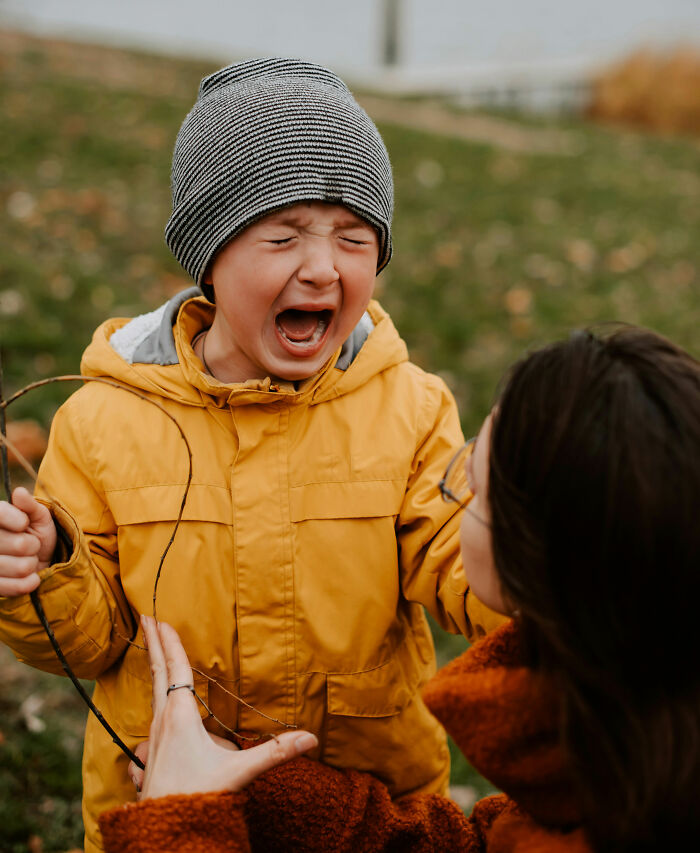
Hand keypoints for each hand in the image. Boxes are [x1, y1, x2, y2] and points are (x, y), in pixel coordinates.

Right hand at [0, 487, 55, 596]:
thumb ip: (30, 505)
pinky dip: (29, 582)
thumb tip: (19, 493)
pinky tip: (30, 577)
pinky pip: (15, 587)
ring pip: (22, 567)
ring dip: (32, 564)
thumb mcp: (38, 516)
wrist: (37, 563)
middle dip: (33, 546)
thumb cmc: (35, 535)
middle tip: (29, 546)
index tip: (24, 524)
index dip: (17, 520)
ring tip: (27, 560)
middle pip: (20, 544)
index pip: (0, 514)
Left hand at [136, 615, 317, 799]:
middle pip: (157, 674)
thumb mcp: (238, 773)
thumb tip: (310, 738)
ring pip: (152, 694)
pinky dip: (152, 701)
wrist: (164, 834)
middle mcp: (161, 722)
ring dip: (153, 668)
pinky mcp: (149, 756)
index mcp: (180, 717)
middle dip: (153, 645)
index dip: (171, 643)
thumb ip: (274, 753)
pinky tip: (152, 707)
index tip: (160, 619)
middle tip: (145, 618)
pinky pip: (150, 719)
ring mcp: (152, 740)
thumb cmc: (197, 798)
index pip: (176, 671)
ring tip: (152, 652)